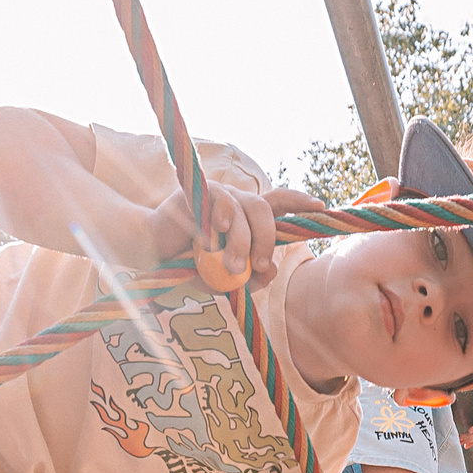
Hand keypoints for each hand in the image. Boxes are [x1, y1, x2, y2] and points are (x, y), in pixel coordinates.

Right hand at [142, 183, 316, 287]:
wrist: (151, 256)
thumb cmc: (189, 266)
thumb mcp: (223, 280)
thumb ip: (247, 280)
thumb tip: (270, 271)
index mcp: (246, 221)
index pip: (278, 204)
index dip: (299, 202)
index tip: (321, 206)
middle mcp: (236, 203)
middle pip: (266, 211)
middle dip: (267, 241)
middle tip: (258, 267)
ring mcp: (218, 195)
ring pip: (246, 209)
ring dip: (242, 242)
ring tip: (230, 266)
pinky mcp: (198, 191)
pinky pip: (221, 201)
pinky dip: (220, 223)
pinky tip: (212, 240)